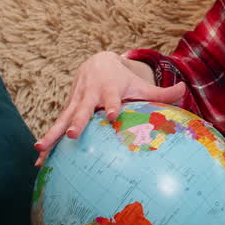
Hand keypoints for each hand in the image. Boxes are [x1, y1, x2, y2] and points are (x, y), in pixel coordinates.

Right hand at [34, 50, 186, 166]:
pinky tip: (38, 162)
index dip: (112, 106)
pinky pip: (55, 128)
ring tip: (40, 150)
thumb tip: (185, 89)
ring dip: (52, 134)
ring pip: (62, 120)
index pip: (111, 99)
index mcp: (109, 90)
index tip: (112, 115)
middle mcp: (89, 96)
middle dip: (77, 123)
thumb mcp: (140, 85)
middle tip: (71, 136)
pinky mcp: (66, 111)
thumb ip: (161, 92)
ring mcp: (75, 103)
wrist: (96, 63)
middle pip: (82, 110)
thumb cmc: (122, 81)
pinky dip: (48, 144)